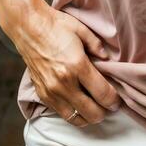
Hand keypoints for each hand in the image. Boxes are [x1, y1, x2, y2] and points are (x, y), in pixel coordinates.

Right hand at [7, 0, 120, 126]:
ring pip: (76, 119)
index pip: (103, 94)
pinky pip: (62, 114)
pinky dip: (73, 113)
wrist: (28, 27)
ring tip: (94, 107)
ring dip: (89, 116)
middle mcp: (64, 83)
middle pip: (92, 112)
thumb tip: (108, 60)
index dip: (114, 101)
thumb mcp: (82, 29)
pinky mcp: (42, 94)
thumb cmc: (56, 25)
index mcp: (77, 66)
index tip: (118, 100)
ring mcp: (51, 91)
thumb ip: (98, 46)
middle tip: (108, 105)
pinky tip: (79, 105)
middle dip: (104, 111)